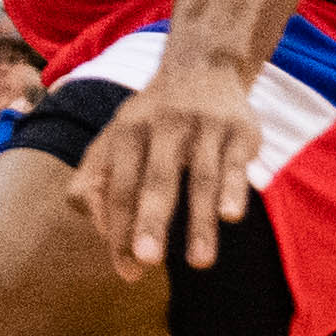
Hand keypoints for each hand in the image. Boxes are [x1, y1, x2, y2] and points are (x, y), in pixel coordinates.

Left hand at [80, 47, 263, 276]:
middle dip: (150, 220)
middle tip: (147, 261)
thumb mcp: (116, 138)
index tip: (127, 271)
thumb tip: (98, 228)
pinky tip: (231, 216)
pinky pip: (236, 164)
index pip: (119, 188)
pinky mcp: (240, 130)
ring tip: (198, 263)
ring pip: (201, 178)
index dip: (121, 229)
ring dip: (199, 221)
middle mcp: (164, 127)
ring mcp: (204, 127)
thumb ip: (96, 180)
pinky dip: (234, 189)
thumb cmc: (151, 119)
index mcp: (127, 133)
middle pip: (155, 180)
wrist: (202, 65)